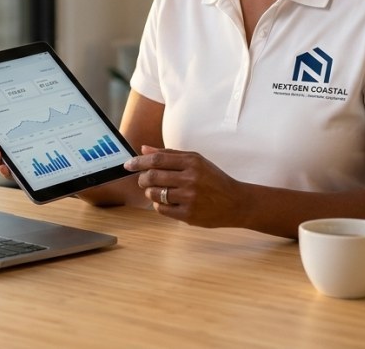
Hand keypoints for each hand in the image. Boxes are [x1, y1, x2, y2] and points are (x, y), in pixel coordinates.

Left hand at [124, 145, 245, 227]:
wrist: (236, 202)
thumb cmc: (214, 179)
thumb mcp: (196, 161)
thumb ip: (169, 154)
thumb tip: (144, 149)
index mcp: (192, 162)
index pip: (157, 159)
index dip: (138, 161)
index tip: (128, 164)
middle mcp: (190, 179)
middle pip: (152, 176)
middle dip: (142, 179)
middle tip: (143, 180)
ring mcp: (189, 198)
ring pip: (154, 194)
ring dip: (150, 192)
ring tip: (156, 191)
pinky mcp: (188, 215)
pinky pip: (161, 209)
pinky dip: (158, 205)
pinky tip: (167, 201)